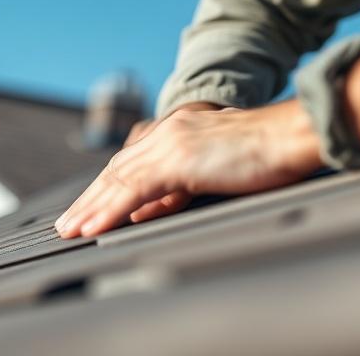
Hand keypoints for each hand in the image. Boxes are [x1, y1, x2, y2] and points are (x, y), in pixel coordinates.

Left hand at [54, 100, 321, 237]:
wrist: (292, 134)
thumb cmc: (269, 152)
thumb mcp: (217, 168)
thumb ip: (181, 184)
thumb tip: (148, 207)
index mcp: (180, 128)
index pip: (134, 161)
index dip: (107, 187)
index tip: (89, 208)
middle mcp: (170, 131)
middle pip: (118, 169)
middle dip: (91, 197)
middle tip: (67, 223)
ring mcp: (173, 143)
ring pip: (119, 179)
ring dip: (91, 207)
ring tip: (70, 230)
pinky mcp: (179, 159)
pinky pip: (134, 190)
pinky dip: (109, 210)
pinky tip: (94, 227)